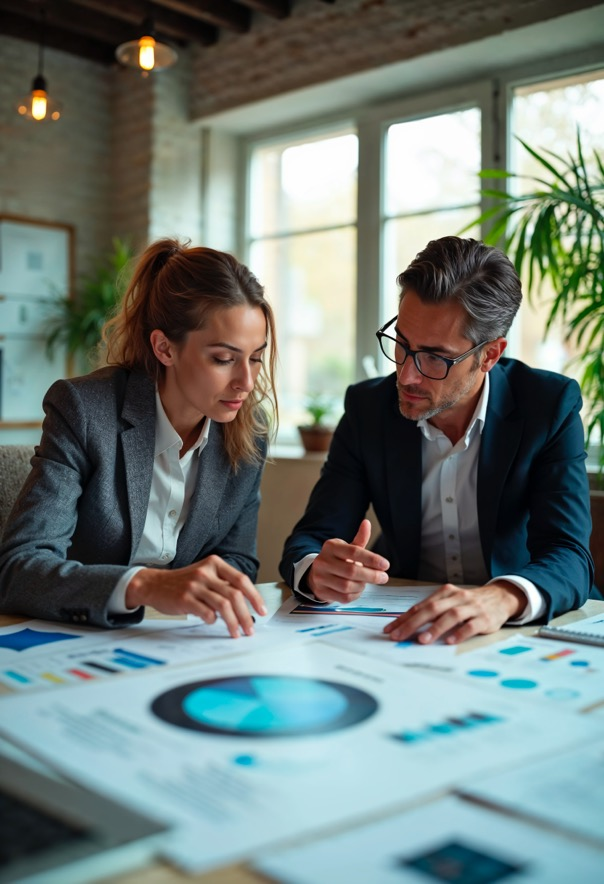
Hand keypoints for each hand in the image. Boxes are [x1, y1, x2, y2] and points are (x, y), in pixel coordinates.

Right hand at [125, 555, 266, 637]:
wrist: (154, 584)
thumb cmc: (183, 583)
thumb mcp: (205, 576)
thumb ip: (223, 585)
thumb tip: (246, 605)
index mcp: (215, 564)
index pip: (241, 580)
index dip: (254, 597)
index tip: (261, 611)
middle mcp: (206, 572)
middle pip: (234, 595)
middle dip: (246, 615)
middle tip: (250, 629)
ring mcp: (195, 585)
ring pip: (223, 606)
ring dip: (233, 622)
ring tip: (236, 633)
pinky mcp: (185, 598)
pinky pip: (206, 612)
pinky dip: (212, 620)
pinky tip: (211, 622)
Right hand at [307, 519, 389, 603]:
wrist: (316, 574)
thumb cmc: (337, 559)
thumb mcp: (347, 548)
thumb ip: (359, 539)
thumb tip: (367, 523)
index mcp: (331, 547)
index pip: (354, 552)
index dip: (371, 559)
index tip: (385, 565)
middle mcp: (323, 561)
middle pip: (352, 571)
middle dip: (371, 575)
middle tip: (384, 577)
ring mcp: (320, 577)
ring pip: (348, 586)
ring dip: (362, 585)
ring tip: (368, 582)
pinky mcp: (321, 591)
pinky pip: (343, 597)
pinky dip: (355, 594)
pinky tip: (358, 589)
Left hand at [383, 580, 525, 644]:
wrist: (500, 598)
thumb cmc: (469, 603)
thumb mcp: (450, 601)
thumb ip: (433, 611)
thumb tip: (408, 626)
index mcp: (445, 593)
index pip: (420, 606)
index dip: (404, 618)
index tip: (390, 630)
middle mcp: (456, 598)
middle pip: (431, 609)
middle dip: (413, 623)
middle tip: (399, 636)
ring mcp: (471, 607)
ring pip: (451, 616)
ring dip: (435, 628)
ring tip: (422, 640)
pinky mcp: (484, 618)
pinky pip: (471, 626)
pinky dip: (460, 633)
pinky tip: (450, 641)